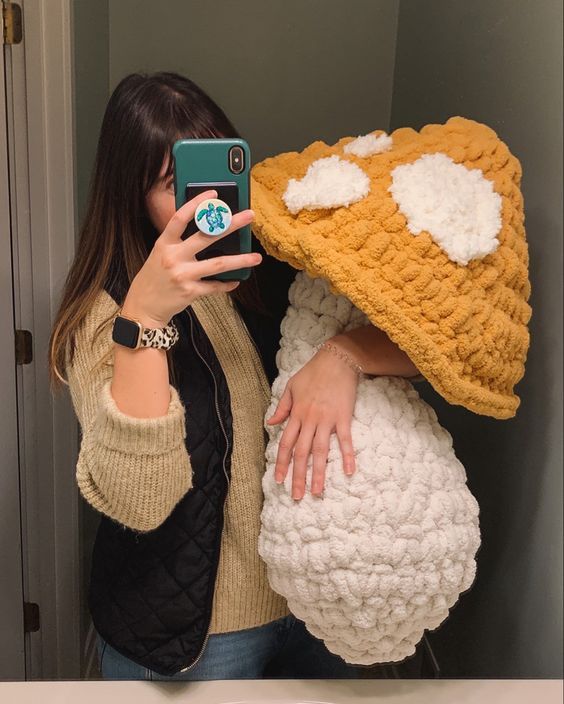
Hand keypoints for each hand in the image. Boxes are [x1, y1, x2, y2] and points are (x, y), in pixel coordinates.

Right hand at [122, 190, 261, 326]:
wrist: (144, 306)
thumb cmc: (154, 278)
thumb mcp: (160, 254)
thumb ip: (178, 242)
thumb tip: (208, 229)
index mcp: (164, 243)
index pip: (180, 217)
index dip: (197, 203)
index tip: (214, 194)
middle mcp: (173, 257)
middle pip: (206, 236)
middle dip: (230, 224)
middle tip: (249, 216)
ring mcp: (182, 275)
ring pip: (218, 264)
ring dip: (240, 260)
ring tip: (256, 257)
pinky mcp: (190, 292)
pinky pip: (215, 286)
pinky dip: (227, 283)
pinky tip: (236, 279)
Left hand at [266, 348, 358, 499]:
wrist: (336, 360)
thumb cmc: (313, 372)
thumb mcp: (291, 386)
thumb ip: (282, 407)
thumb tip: (271, 423)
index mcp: (296, 414)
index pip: (286, 444)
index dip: (282, 463)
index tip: (280, 481)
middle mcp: (309, 420)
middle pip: (301, 453)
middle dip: (298, 476)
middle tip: (297, 496)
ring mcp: (327, 420)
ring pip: (320, 451)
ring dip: (318, 473)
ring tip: (317, 492)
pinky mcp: (343, 417)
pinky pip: (345, 440)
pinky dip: (347, 455)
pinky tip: (349, 471)